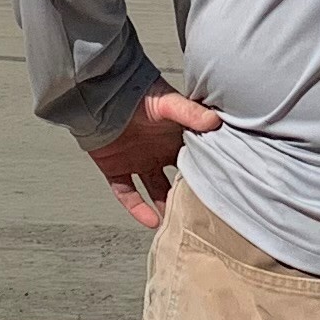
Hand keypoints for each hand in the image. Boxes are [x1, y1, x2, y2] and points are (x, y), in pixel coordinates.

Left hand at [89, 89, 226, 229]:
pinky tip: (150, 220)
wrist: (101, 93)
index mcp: (175, 137)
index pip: (195, 160)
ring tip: (176, 226)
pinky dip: (136, 208)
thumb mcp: (168, 103)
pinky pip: (126, 193)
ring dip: (163, 207)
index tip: (219, 191)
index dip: (205, 174)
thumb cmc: (138, 93)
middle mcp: (159, 152)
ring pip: (154, 190)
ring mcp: (138, 161)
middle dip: (187, 195)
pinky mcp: (116, 168)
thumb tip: (214, 123)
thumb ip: (189, 113)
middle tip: (202, 215)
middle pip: (177, 179)